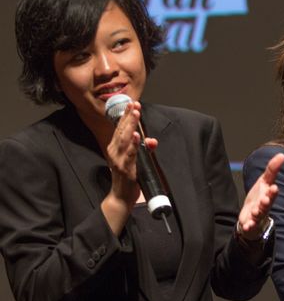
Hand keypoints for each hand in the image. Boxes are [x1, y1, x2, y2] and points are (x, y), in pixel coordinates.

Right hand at [102, 101, 156, 234]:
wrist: (121, 196)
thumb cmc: (128, 177)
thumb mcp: (136, 160)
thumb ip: (143, 149)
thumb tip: (152, 140)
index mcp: (115, 147)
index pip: (120, 128)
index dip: (126, 115)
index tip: (131, 103)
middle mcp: (114, 151)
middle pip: (122, 130)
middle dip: (129, 117)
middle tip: (134, 104)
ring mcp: (118, 159)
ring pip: (125, 139)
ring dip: (130, 126)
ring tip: (135, 114)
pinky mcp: (125, 168)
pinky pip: (130, 154)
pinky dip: (134, 144)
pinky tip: (138, 136)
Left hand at [237, 153, 283, 240]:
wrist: (252, 215)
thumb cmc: (260, 196)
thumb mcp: (264, 181)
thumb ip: (272, 169)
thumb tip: (282, 155)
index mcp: (268, 195)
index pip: (272, 192)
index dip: (273, 191)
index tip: (274, 188)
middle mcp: (265, 206)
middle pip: (267, 204)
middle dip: (266, 202)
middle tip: (265, 199)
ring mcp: (258, 215)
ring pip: (259, 214)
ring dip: (258, 212)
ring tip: (255, 211)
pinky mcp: (250, 223)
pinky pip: (250, 225)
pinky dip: (249, 226)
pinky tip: (247, 226)